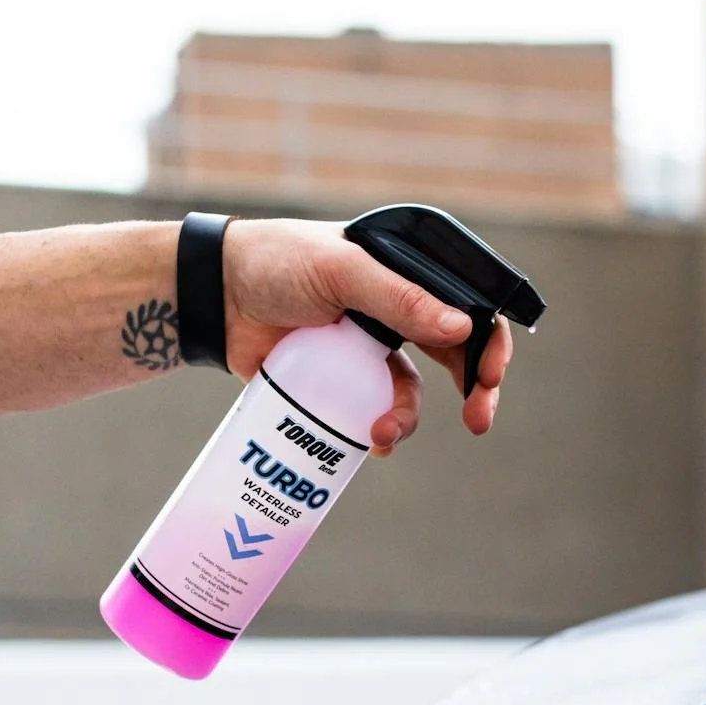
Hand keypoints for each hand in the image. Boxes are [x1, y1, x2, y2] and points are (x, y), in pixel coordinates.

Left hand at [219, 217, 512, 453]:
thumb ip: (399, 298)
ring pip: (412, 392)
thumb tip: (462, 329)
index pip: (467, 307)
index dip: (489, 342)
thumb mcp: (341, 271)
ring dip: (410, 417)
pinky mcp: (342, 381)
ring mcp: (370, 349)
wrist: (214, 294)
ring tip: (383, 433)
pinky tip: (368, 441)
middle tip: (478, 420)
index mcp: (406, 275)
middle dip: (474, 390)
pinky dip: (376, 430)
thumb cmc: (276, 263)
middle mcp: (398, 312)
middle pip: (456, 355)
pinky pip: (372, 410)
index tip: (491, 375)